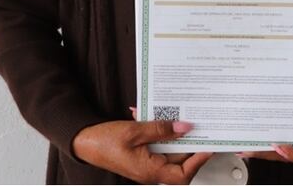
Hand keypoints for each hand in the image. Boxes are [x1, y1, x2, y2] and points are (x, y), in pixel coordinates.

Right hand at [72, 119, 211, 183]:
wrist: (83, 141)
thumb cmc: (102, 142)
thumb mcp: (134, 131)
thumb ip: (161, 129)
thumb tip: (185, 128)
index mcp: (149, 171)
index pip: (183, 175)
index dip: (199, 161)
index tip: (210, 145)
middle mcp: (150, 171)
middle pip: (181, 162)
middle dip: (193, 145)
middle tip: (204, 128)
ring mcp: (147, 163)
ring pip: (172, 152)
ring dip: (178, 136)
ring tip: (185, 119)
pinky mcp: (144, 155)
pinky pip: (161, 146)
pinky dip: (164, 133)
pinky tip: (163, 118)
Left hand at [237, 62, 292, 162]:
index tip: (280, 146)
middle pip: (288, 151)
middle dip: (268, 153)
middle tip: (250, 148)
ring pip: (278, 141)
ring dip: (260, 145)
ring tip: (241, 142)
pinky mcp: (287, 114)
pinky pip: (274, 124)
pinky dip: (261, 127)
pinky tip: (248, 125)